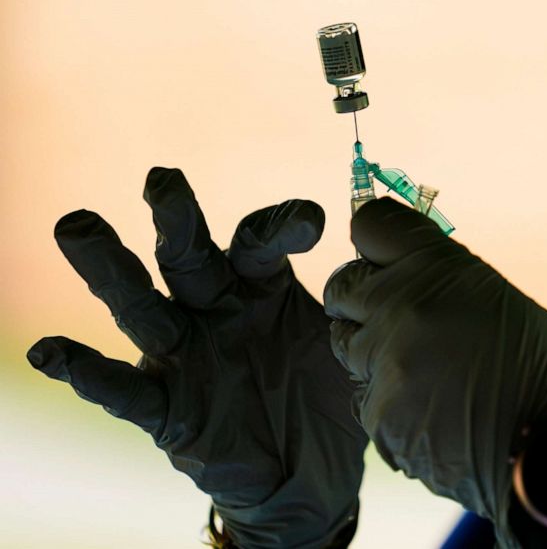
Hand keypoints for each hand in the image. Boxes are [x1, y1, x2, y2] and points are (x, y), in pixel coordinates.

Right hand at [27, 168, 367, 548]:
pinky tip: (51, 352)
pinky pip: (122, 390)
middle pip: (187, 255)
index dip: (280, 224)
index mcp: (260, 284)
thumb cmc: (323, 390)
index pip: (259, 239)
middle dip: (176, 218)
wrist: (310, 469)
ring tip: (78, 226)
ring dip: (110, 269)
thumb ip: (358, 296)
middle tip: (163, 180)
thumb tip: (390, 247)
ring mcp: (185, 355)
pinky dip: (87, 372)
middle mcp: (214, 308)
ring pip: (142, 306)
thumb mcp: (347, 339)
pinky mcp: (166, 407)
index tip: (313, 223)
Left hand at [323, 198, 546, 545]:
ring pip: (346, 345)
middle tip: (395, 318)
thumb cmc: (540, 367)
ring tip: (427, 369)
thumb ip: (435, 276)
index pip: (370, 226)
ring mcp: (385, 363)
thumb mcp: (494, 296)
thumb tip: (393, 264)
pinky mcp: (378, 415)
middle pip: (342, 287)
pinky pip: (364, 396)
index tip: (384, 258)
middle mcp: (400, 306)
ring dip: (374, 352)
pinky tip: (433, 409)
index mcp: (436, 266)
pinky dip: (389, 401)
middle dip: (362, 300)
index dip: (376, 244)